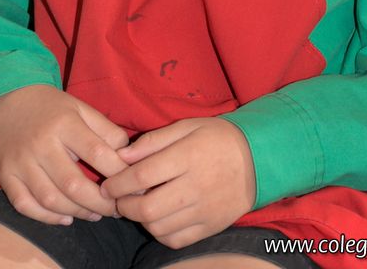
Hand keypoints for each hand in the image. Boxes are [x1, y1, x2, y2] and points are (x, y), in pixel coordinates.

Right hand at [0, 85, 129, 225]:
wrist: (8, 100)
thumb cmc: (52, 108)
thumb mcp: (81, 108)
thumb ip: (106, 130)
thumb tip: (128, 156)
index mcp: (64, 123)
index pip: (96, 153)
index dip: (117, 172)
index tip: (130, 184)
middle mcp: (41, 144)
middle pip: (73, 184)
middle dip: (99, 203)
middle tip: (115, 210)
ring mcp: (21, 162)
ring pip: (50, 199)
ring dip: (77, 212)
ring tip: (95, 214)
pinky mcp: (5, 175)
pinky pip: (25, 205)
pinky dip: (46, 217)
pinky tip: (65, 218)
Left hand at [101, 118, 255, 248]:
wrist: (259, 160)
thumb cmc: (217, 138)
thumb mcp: (187, 126)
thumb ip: (153, 140)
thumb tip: (122, 155)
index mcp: (188, 156)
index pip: (142, 176)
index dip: (117, 183)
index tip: (107, 185)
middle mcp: (196, 186)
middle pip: (147, 208)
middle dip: (124, 206)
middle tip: (118, 198)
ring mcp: (204, 210)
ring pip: (158, 227)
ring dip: (140, 219)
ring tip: (138, 206)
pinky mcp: (211, 227)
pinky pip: (175, 240)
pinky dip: (159, 233)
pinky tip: (158, 219)